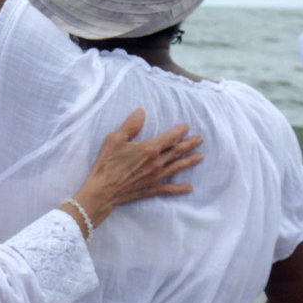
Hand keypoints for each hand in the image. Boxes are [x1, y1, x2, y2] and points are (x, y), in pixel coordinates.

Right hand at [70, 109, 201, 229]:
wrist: (102, 191)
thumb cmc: (107, 164)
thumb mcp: (115, 139)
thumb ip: (131, 125)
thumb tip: (142, 111)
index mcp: (149, 149)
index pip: (170, 138)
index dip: (180, 131)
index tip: (187, 127)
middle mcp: (157, 163)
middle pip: (177, 151)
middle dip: (190, 144)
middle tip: (200, 139)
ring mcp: (156, 177)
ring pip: (177, 167)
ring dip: (189, 161)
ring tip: (200, 157)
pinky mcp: (152, 189)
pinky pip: (169, 189)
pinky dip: (180, 188)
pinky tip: (189, 188)